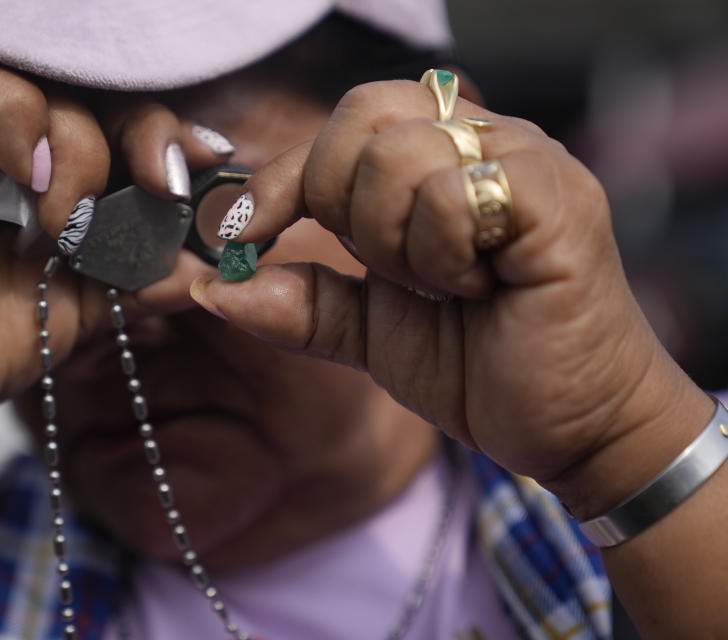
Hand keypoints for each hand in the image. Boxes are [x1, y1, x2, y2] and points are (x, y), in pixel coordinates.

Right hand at [0, 54, 229, 468]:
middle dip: (146, 135)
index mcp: (58, 188)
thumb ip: (137, 284)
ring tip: (68, 220)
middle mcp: (14, 154)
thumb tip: (203, 270)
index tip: (212, 167)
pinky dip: (15, 116)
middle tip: (163, 184)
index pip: (123, 136)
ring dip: (79, 147)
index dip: (170, 143)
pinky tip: (32, 174)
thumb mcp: (78, 314)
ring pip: (41, 90)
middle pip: (95, 101)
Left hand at [190, 79, 708, 514]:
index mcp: (443, 159)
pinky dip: (439, 251)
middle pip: (362, 117)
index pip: (342, 126)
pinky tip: (478, 286)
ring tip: (446, 286)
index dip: (281, 176)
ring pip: (398, 155)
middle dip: (339, 204)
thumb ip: (301, 302)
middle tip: (385, 270)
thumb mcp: (372, 332)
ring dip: (395, 243)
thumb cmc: (484, 368)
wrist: (573, 429)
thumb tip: (213, 287)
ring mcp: (526, 161)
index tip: (245, 234)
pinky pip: (451, 194)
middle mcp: (486, 141)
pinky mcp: (557, 197)